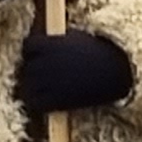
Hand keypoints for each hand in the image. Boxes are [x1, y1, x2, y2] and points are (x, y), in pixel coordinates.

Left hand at [13, 29, 135, 112]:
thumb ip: (56, 42)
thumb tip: (44, 45)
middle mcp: (46, 62)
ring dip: (32, 88)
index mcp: (50, 45)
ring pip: (27, 87)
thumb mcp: (75, 38)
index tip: (39, 56)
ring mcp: (49, 82)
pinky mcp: (56, 99)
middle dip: (32, 70)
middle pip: (26, 68)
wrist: (115, 71)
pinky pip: (36, 103)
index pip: (28, 47)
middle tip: (42, 74)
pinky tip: (46, 101)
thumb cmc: (99, 52)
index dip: (32, 52)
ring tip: (43, 89)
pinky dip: (38, 103)